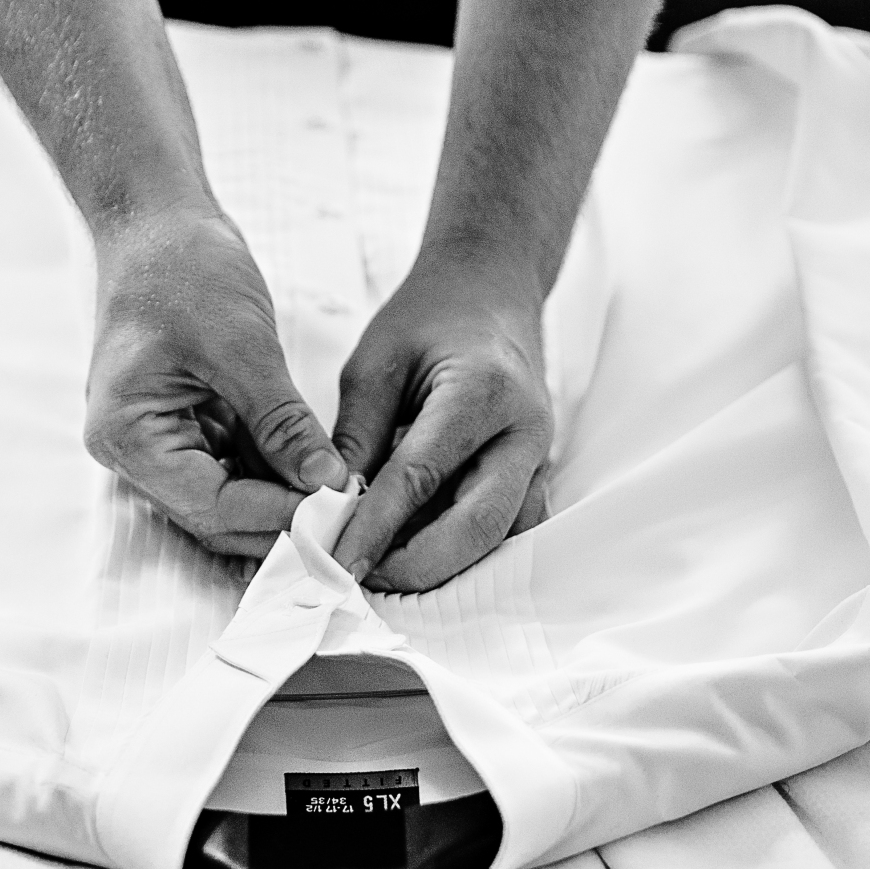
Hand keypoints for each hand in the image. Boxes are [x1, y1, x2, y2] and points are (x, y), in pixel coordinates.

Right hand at [85, 207, 349, 556]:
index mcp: (127, 435)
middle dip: (280, 515)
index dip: (276, 516)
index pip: (210, 506)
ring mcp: (156, 438)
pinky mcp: (183, 423)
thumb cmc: (183, 267)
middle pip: (215, 514)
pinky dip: (273, 467)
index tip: (338, 513)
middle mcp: (133, 449)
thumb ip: (283, 422)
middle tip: (347, 513)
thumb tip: (326, 483)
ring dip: (281, 495)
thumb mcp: (242, 346)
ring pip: (228, 495)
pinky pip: (232, 464)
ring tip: (340, 489)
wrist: (156, 218)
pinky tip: (317, 464)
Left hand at [331, 254, 552, 590]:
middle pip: (478, 527)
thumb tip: (329, 511)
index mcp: (483, 390)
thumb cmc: (430, 317)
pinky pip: (507, 531)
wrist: (492, 289)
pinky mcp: (536, 474)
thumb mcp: (375, 363)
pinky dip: (462, 551)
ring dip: (443, 567)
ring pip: (501, 539)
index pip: (421, 477)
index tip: (335, 560)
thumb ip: (355, 437)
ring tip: (382, 568)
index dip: (376, 527)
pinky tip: (416, 550)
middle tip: (360, 579)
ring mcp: (540, 457)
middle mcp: (524, 431)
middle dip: (416, 566)